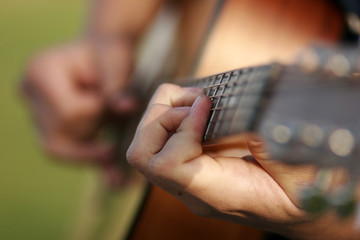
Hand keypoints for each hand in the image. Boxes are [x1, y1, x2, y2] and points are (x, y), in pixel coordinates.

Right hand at [21, 39, 136, 185]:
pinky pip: (62, 151)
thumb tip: (128, 108)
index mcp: (40, 72)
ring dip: (89, 153)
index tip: (119, 104)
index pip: (68, 113)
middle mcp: (28, 94)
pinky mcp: (45, 125)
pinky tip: (113, 177)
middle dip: (93, 133)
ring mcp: (34, 111)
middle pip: (60, 134)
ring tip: (117, 161)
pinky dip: (87, 160)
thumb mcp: (117, 64)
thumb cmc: (109, 54)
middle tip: (119, 126)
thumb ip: (119, 87)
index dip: (98, 115)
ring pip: (57, 149)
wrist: (102, 55)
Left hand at [127, 84, 358, 239]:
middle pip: (142, 154)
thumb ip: (272, 146)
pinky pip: (162, 139)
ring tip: (196, 99)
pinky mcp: (189, 165)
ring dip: (163, 113)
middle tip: (198, 101)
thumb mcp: (296, 171)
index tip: (208, 104)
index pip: (168, 165)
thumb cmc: (301, 195)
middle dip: (162, 117)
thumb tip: (248, 112)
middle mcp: (191, 189)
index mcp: (216, 195)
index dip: (183, 127)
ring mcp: (186, 178)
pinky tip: (200, 107)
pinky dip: (173, 115)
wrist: (294, 210)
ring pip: (145, 146)